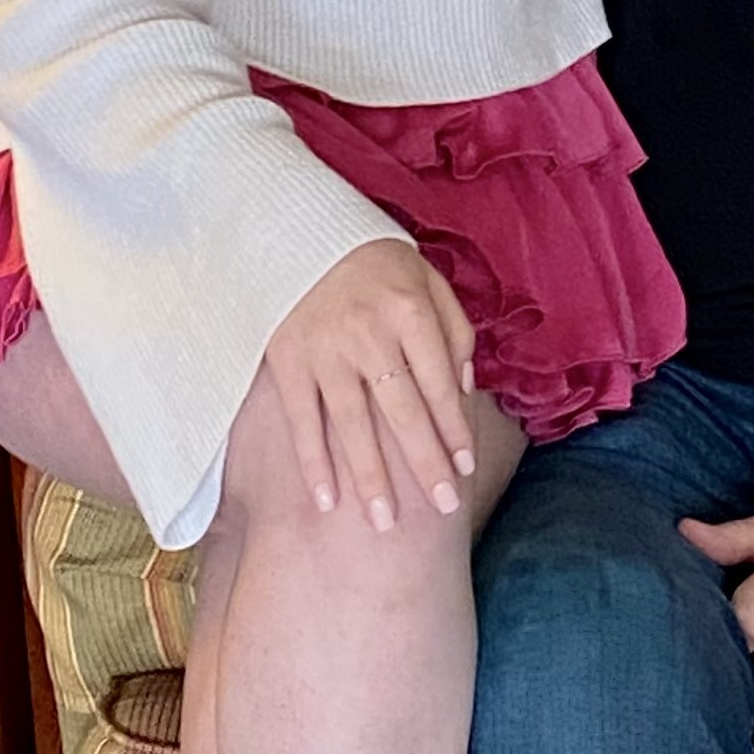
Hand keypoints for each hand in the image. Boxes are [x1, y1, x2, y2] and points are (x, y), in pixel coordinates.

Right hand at [261, 238, 478, 529]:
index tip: (466, 467)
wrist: (299, 230)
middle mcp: (369, 334)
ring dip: (370, 478)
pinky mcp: (287, 361)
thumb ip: (453, 329)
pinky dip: (312, 463)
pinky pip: (301, 421)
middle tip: (443, 508)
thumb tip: (466, 388)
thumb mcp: (426, 277)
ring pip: (351, 425)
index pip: (439, 382)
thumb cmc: (376, 260)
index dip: (454, 428)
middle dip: (425, 464)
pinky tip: (326, 502)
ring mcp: (325, 351)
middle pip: (402, 411)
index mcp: (410, 310)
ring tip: (386, 522)